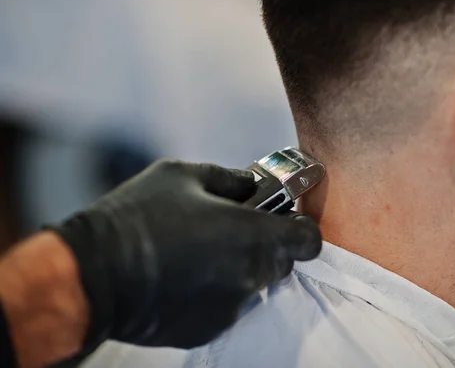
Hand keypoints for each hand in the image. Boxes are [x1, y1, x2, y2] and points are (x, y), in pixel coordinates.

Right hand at [51, 160, 321, 350]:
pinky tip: (183, 277)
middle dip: (265, 245)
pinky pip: (226, 306)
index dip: (300, 227)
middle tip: (232, 229)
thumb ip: (230, 179)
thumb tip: (251, 185)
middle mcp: (250, 277)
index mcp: (252, 236)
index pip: (308, 240)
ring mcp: (230, 309)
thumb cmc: (138, 216)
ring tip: (199, 252)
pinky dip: (215, 291)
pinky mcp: (208, 330)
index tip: (284, 218)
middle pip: (281, 262)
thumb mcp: (184, 175)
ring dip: (238, 269)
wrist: (92, 276)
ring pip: (253, 284)